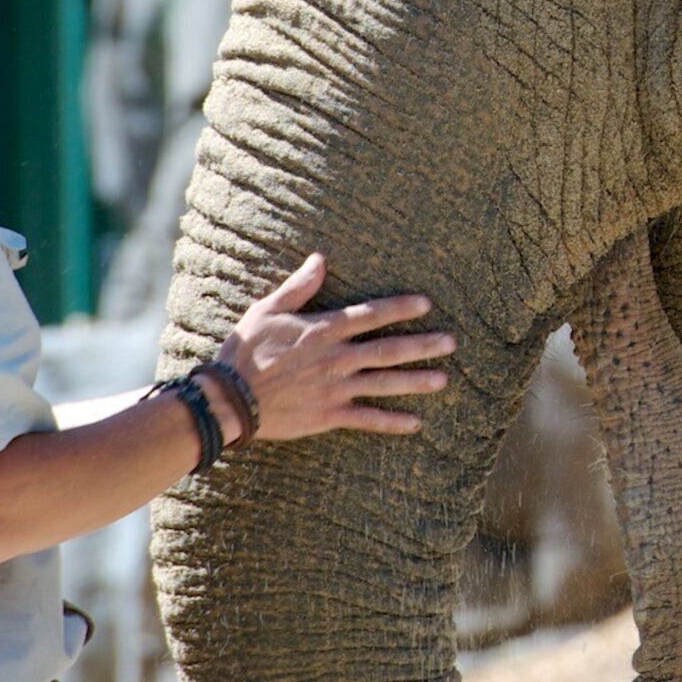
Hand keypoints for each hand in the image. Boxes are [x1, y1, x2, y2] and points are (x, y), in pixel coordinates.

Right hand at [214, 253, 455, 438]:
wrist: (229, 399)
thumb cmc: (245, 351)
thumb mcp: (267, 310)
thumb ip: (298, 287)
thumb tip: (320, 259)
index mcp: (323, 330)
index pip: (370, 315)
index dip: (400, 308)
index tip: (426, 304)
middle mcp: (336, 358)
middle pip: (388, 349)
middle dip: (422, 345)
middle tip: (452, 343)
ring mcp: (335, 388)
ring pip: (384, 383)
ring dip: (416, 381)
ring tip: (444, 380)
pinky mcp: (329, 415)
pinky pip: (367, 419)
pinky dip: (391, 422)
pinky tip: (415, 423)